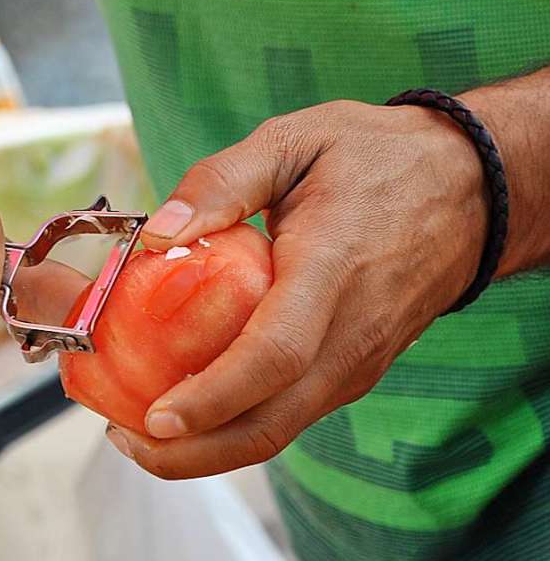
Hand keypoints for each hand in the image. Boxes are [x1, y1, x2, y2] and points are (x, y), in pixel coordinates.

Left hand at [105, 100, 488, 478]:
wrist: (468, 189)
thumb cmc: (376, 158)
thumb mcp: (295, 141)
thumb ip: (222, 181)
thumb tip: (158, 233)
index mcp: (332, 269)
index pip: (274, 354)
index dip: (212, 396)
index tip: (154, 417)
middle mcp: (351, 333)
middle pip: (272, 421)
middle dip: (194, 452)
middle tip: (125, 439)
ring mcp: (358, 360)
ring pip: (281, 429)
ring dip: (210, 446)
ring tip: (140, 432)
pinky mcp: (355, 369)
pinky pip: (292, 411)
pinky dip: (237, 423)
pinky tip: (191, 404)